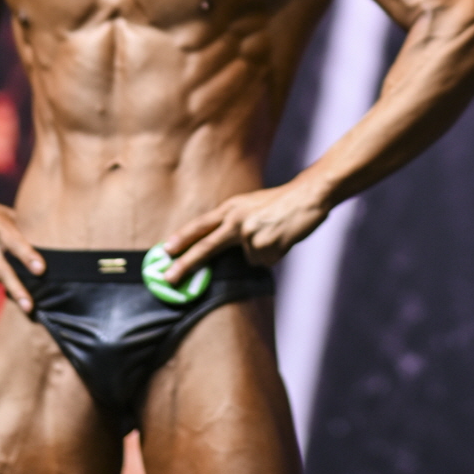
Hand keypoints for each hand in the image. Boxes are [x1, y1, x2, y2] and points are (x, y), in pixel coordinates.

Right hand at [0, 187, 43, 310]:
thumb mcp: (2, 213)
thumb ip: (21, 228)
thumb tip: (45, 242)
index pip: (15, 243)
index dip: (28, 256)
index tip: (41, 270)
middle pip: (2, 269)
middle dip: (17, 289)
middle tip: (30, 307)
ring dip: (8, 281)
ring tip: (20, 286)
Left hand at [163, 175, 330, 284]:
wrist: (309, 196)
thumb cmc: (281, 202)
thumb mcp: (251, 205)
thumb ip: (234, 223)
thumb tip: (225, 250)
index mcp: (231, 208)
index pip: (201, 226)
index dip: (182, 238)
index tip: (165, 250)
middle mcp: (236, 220)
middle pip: (207, 246)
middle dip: (186, 264)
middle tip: (168, 278)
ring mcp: (250, 235)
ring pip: (247, 259)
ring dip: (261, 252)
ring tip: (275, 234)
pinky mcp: (265, 247)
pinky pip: (265, 262)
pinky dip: (274, 254)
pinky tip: (282, 239)